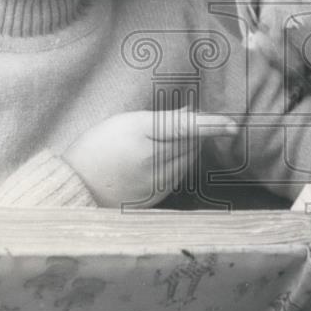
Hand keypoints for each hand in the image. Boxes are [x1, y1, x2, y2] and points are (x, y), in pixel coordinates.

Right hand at [64, 107, 237, 207]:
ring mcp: (156, 183)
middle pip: (190, 144)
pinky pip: (178, 176)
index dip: (212, 125)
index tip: (233, 125)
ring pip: (187, 160)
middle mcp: (153, 163)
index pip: (187, 128)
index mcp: (144, 139)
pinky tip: (165, 157)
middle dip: (196, 131)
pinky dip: (179, 163)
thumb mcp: (126, 123)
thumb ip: (163, 119)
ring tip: (171, 137)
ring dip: (188, 147)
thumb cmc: (98, 146)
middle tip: (192, 117)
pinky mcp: (156, 197)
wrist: (78, 184)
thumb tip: (192, 113)